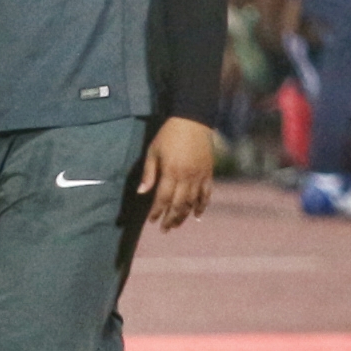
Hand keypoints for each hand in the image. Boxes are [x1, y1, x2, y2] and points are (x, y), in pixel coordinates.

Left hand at [138, 116, 213, 230]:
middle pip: (178, 204)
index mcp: (171, 172)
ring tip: (177, 225)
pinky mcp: (209, 173)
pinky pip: (207, 194)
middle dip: (170, 219)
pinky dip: (203, 205)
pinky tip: (197, 215)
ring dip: (184, 216)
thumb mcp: (153, 152)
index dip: (157, 211)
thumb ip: (149, 173)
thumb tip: (141, 193)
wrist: (193, 122)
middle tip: (164, 229)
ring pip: (193, 202)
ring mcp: (200, 176)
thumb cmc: (168, 135)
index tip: (152, 221)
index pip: (163, 198)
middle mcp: (187, 177)